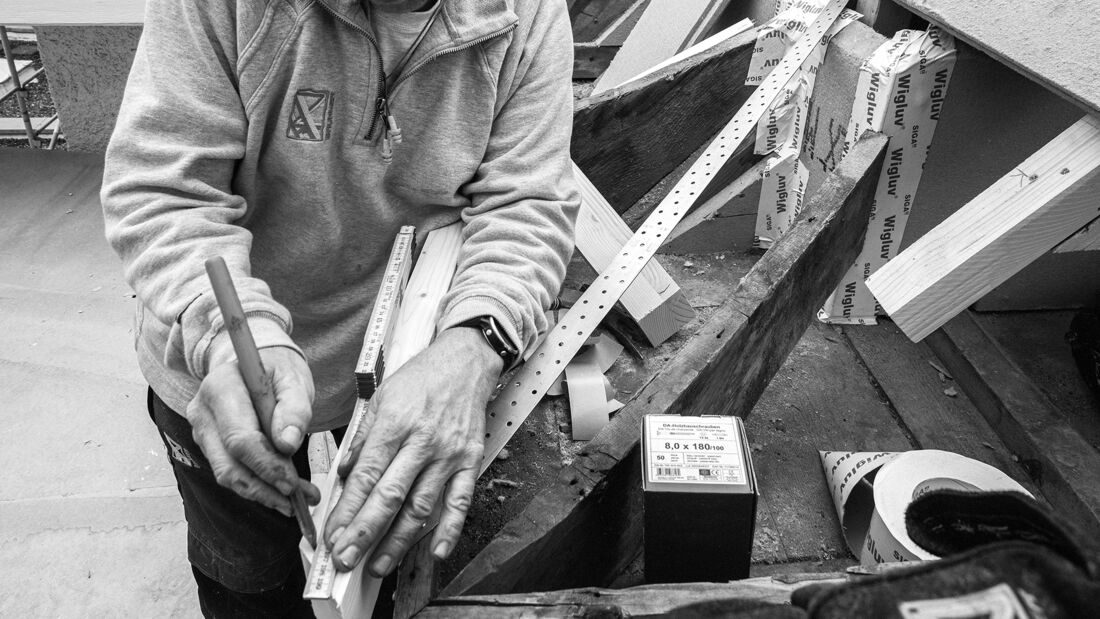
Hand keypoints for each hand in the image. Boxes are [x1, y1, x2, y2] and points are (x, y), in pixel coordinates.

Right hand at [185, 346, 320, 515]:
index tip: (292, 483)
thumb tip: (287, 445)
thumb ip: (294, 409)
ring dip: (262, 493)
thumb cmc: (277, 370)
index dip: (266, 465)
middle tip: (299, 501)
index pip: (239, 438)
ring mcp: (202, 431)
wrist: (255, 364)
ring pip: (227, 474)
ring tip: (296, 502)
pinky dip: (257, 486)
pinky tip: (282, 492)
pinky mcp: (210, 446)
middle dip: (264, 487)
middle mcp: (203, 412)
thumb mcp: (294, 380)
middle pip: (228, 464)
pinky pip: (231, 472)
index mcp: (221, 388)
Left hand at [324, 326, 502, 575]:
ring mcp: (449, 454)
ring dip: (398, 541)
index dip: (346, 510)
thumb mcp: (381, 398)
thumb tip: (345, 474)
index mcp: (394, 424)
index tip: (332, 535)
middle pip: (389, 496)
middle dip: (364, 532)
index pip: (365, 477)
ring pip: (421, 506)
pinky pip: (460, 500)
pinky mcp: (470, 460)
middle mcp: (422, 442)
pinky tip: (437, 552)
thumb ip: (363, 439)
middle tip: (345, 560)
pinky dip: (450, 529)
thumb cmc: (422, 377)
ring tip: (377, 564)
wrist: (466, 360)